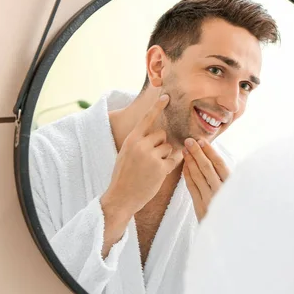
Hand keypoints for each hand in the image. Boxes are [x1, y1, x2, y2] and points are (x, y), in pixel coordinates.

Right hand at [100, 94, 181, 251]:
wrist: (120, 197)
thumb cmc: (123, 176)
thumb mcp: (125, 154)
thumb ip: (138, 143)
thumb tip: (156, 135)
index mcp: (131, 140)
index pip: (146, 119)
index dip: (157, 107)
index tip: (167, 96)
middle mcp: (140, 145)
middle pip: (161, 135)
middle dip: (160, 145)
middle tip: (151, 159)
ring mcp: (150, 156)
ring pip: (168, 148)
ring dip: (164, 157)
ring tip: (151, 169)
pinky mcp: (160, 168)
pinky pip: (172, 161)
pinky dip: (168, 168)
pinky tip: (156, 176)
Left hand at [182, 138, 229, 221]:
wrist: (230, 236)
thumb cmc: (235, 212)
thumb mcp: (237, 194)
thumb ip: (229, 180)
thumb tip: (218, 161)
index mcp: (232, 186)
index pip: (220, 164)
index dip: (210, 152)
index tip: (202, 141)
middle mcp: (221, 191)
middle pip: (207, 167)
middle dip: (197, 152)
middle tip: (189, 141)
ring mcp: (210, 199)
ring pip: (198, 176)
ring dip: (190, 161)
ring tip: (184, 150)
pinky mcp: (200, 207)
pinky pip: (192, 187)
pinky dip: (187, 175)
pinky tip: (184, 166)